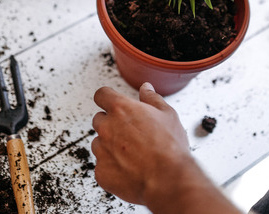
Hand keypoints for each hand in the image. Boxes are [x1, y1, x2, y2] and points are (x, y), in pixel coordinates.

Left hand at [91, 83, 190, 204]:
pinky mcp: (101, 172)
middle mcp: (107, 128)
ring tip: (132, 154)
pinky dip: (112, 167)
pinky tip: (130, 169)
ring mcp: (102, 151)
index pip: (102, 95)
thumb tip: (146, 88)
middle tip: (130, 134)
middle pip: (99, 119)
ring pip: (99, 143)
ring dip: (110, 146)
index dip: (107, 98)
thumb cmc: (169, 147)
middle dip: (111, 124)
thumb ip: (152, 98)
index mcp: (121, 109)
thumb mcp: (167, 115)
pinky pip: (102, 166)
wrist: (168, 179)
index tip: (111, 102)